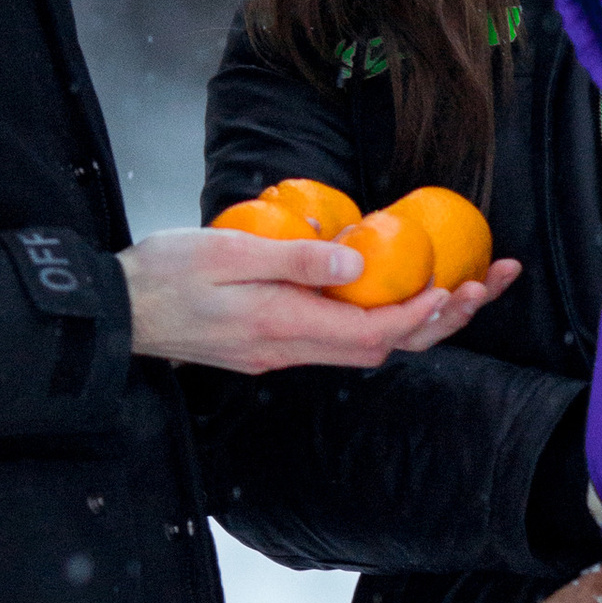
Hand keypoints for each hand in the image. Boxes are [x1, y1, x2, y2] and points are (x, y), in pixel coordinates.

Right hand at [122, 227, 520, 375]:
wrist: (114, 311)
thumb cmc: (162, 273)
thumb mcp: (229, 249)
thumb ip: (295, 257)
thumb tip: (358, 262)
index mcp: (281, 326)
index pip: (371, 332)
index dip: (422, 314)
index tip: (458, 288)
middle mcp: (287, 350)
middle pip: (382, 346)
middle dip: (441, 320)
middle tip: (487, 285)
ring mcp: (278, 353)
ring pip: (362, 346)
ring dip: (416, 321)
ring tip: (461, 289)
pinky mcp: (268, 345)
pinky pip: (336, 338)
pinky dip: (376, 319)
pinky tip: (391, 292)